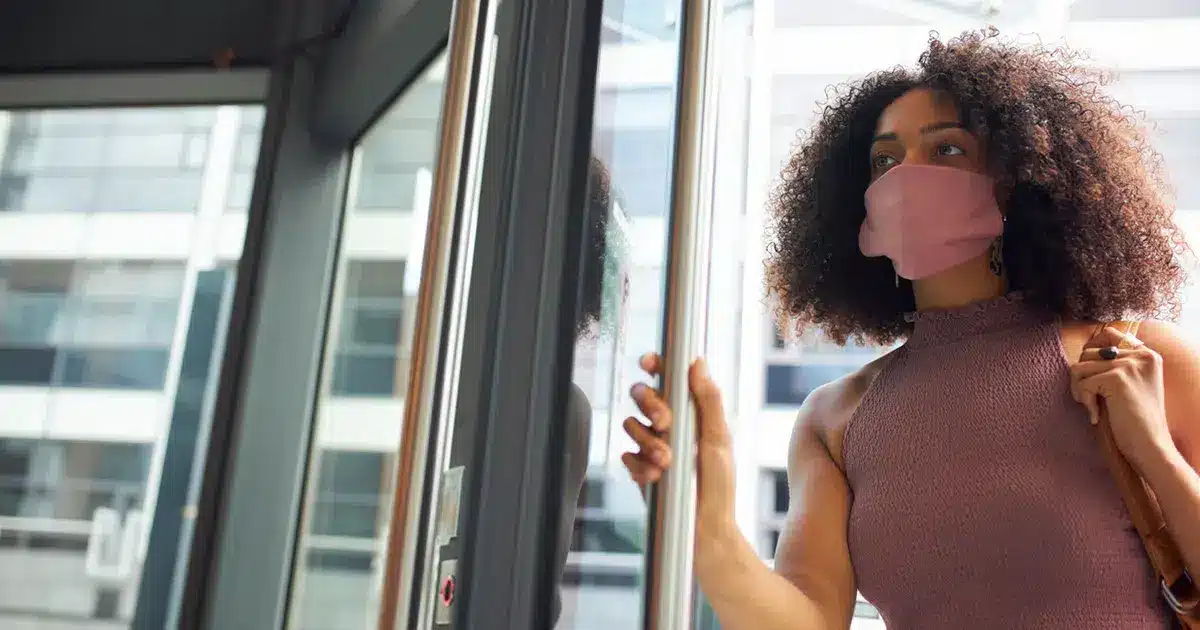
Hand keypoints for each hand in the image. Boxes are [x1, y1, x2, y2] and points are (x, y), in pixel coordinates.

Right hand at [621, 353, 737, 547]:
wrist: (705, 529)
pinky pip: (626, 455)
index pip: (667, 379)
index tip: (649, 364)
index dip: (656, 365)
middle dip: (650, 405)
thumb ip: (708, 400)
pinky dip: (640, 465)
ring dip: (647, 441)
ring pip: (630, 424)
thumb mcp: (718, 439)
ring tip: (667, 462)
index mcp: (690, 413)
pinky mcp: (639, 468)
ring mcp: (651, 446)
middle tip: (665, 423)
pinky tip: (656, 478)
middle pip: (642, 395)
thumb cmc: (719, 486)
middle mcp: (668, 425)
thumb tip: (698, 363)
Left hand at [1070, 325, 1173, 470]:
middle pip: (1088, 352)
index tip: (1089, 373)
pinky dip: (1084, 401)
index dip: (1091, 350)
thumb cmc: (1136, 420)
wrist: (1151, 446)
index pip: (1109, 334)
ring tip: (1092, 406)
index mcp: (1147, 354)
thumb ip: (1116, 365)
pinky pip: (1082, 383)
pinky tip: (1096, 415)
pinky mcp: (1118, 379)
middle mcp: (1141, 355)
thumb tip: (1084, 351)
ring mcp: (1130, 365)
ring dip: (1078, 389)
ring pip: (1079, 367)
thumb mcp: (1132, 384)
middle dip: (1081, 376)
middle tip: (1088, 397)